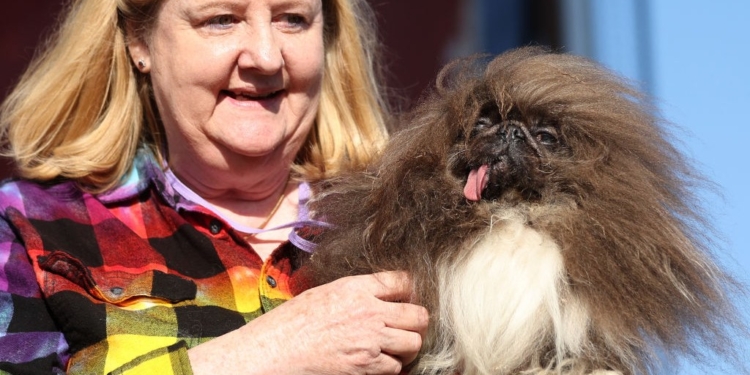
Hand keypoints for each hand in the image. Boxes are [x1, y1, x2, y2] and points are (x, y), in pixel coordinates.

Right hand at [188, 271, 428, 374]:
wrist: (275, 350)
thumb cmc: (291, 322)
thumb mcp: (323, 292)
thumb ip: (354, 291)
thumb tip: (376, 293)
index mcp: (356, 287)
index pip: (403, 281)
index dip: (411, 290)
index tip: (409, 298)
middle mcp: (369, 311)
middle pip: (418, 315)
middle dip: (416, 323)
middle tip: (407, 327)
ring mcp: (370, 340)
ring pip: (413, 343)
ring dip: (407, 347)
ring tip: (395, 348)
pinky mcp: (365, 365)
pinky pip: (395, 367)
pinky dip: (391, 367)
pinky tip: (379, 362)